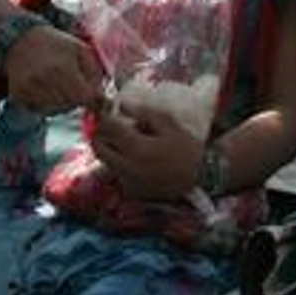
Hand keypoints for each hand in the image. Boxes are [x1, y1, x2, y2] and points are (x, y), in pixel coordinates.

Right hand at [4, 26, 101, 113]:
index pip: (84, 97)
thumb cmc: (57, 45)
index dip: (93, 100)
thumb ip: (95, 74)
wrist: (22, 40)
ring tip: (59, 86)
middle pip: (70, 105)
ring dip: (62, 104)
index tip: (96, 99)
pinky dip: (46, 104)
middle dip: (77, 99)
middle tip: (74, 85)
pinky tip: (45, 90)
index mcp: (63, 67)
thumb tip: (103, 99)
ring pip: (55, 110)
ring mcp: (28, 88)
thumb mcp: (82, 50)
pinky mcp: (17, 94)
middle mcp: (44, 79)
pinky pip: (39, 110)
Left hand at [90, 100, 206, 200]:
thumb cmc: (186, 148)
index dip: (102, 118)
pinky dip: (116, 162)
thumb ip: (144, 113)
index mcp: (137, 147)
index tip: (101, 110)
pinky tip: (129, 156)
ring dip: (105, 148)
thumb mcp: (169, 124)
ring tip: (117, 139)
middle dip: (97, 134)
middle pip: (99, 148)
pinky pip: (115, 173)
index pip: (109, 129)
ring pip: (104, 162)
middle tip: (103, 125)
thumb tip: (122, 105)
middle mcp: (127, 166)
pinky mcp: (130, 189)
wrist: (199, 177)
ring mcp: (127, 180)